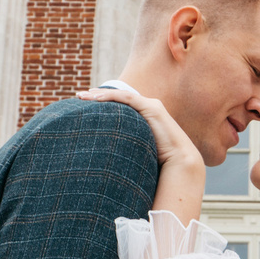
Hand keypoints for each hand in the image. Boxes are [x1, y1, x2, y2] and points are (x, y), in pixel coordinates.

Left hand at [78, 87, 203, 173]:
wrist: (180, 163)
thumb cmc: (160, 164)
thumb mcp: (136, 153)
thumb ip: (125, 151)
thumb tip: (105, 164)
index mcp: (144, 118)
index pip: (120, 105)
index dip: (102, 102)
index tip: (84, 105)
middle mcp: (148, 107)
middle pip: (118, 97)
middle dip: (97, 95)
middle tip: (79, 96)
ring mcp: (151, 106)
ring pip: (121, 95)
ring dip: (100, 94)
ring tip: (82, 96)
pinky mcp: (152, 108)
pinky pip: (128, 98)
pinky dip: (111, 97)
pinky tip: (96, 98)